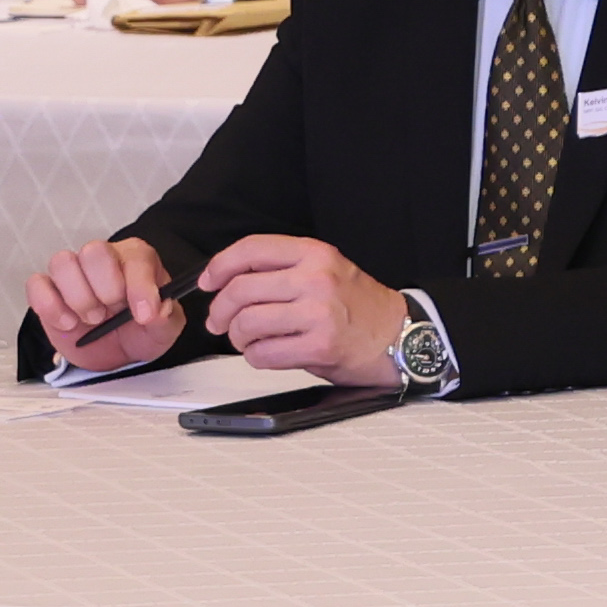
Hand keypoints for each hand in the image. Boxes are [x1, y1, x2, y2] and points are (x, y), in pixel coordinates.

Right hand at [29, 236, 182, 369]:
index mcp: (137, 259)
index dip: (140, 287)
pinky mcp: (48, 292)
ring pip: (62, 262)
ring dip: (78, 298)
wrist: (116, 351)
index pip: (136, 257)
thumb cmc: (141, 330)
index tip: (143, 315)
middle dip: (105, 288)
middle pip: (94, 251)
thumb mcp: (164, 329)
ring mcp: (73, 273)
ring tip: (93, 319)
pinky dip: (51, 307)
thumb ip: (165, 318)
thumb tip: (157, 310)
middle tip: (112, 312)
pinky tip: (69, 323)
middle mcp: (104, 258)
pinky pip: (37, 285)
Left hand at [197, 235, 412, 387]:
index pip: (252, 249)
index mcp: (316, 254)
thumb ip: (283, 270)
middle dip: (220, 312)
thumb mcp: (326, 271)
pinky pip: (262, 354)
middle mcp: (316, 278)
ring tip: (251, 340)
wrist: (398, 335)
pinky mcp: (318, 345)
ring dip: (239, 338)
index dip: (219, 266)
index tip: (208, 282)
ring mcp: (318, 312)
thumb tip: (228, 280)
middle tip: (221, 323)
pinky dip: (257, 357)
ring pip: (246, 323)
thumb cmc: (358, 307)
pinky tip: (271, 353)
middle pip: (240, 290)